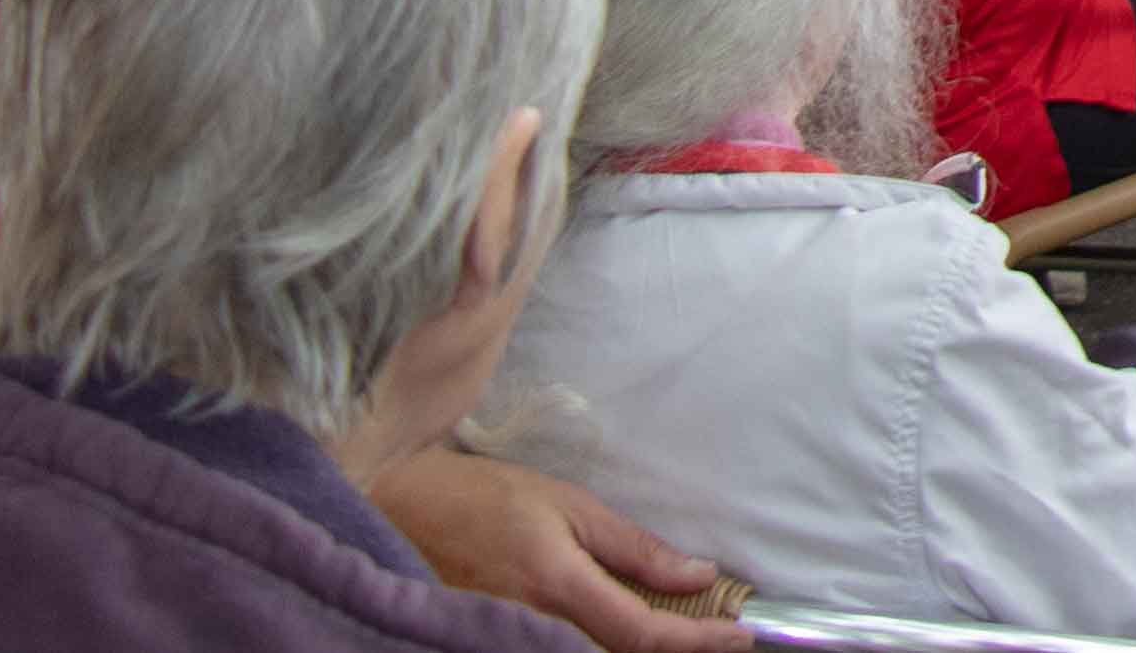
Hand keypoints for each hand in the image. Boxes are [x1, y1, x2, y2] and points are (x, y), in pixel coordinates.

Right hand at [370, 447, 725, 652]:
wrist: (397, 510)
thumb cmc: (484, 498)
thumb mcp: (569, 506)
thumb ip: (633, 549)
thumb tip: (697, 575)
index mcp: (556, 587)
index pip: (641, 634)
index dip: (696, 641)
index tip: (739, 635)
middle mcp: (530, 628)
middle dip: (672, 651)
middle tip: (714, 633)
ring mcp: (504, 643)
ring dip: (636, 648)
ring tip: (676, 631)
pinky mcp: (488, 647)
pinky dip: (596, 647)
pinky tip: (619, 630)